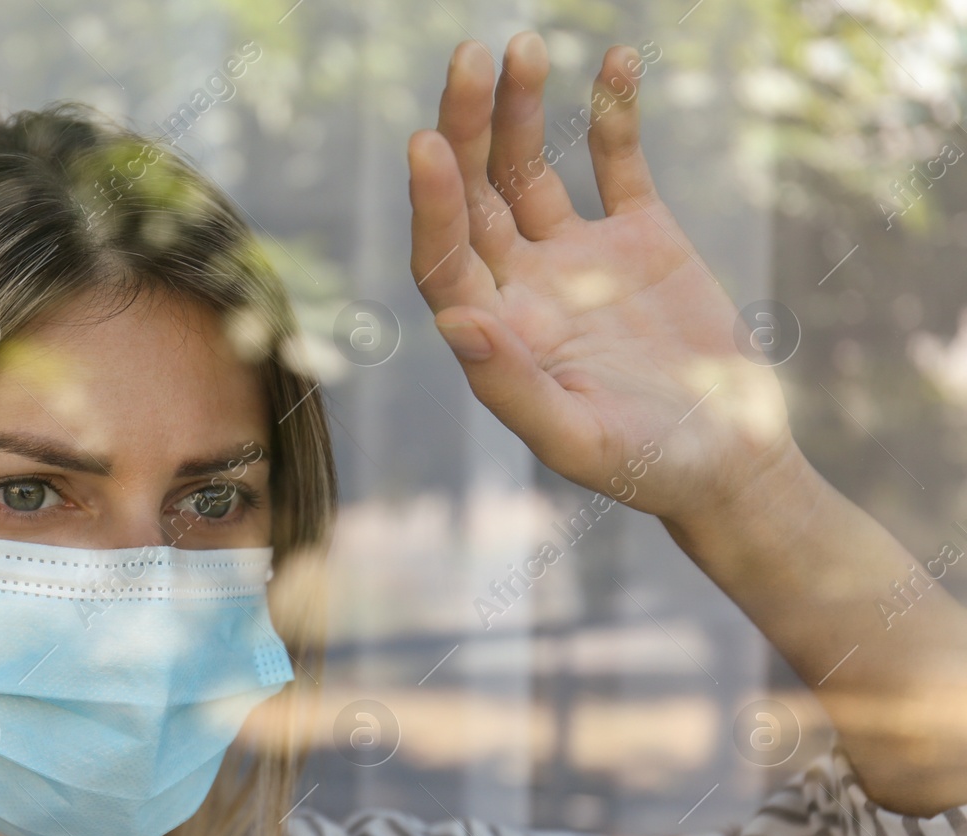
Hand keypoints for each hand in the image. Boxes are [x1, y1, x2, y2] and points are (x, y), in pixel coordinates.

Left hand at [409, 32, 803, 525]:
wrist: (731, 462)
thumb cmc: (647, 469)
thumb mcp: (577, 440)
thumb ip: (510, 386)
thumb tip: (452, 324)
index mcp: (496, 333)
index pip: (445, 256)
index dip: (431, 203)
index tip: (426, 143)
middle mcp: (522, 287)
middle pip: (475, 195)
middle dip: (465, 128)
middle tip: (469, 58)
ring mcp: (578, 257)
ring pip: (530, 168)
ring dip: (519, 109)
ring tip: (520, 45)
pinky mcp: (640, 237)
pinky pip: (616, 162)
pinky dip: (613, 115)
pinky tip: (615, 61)